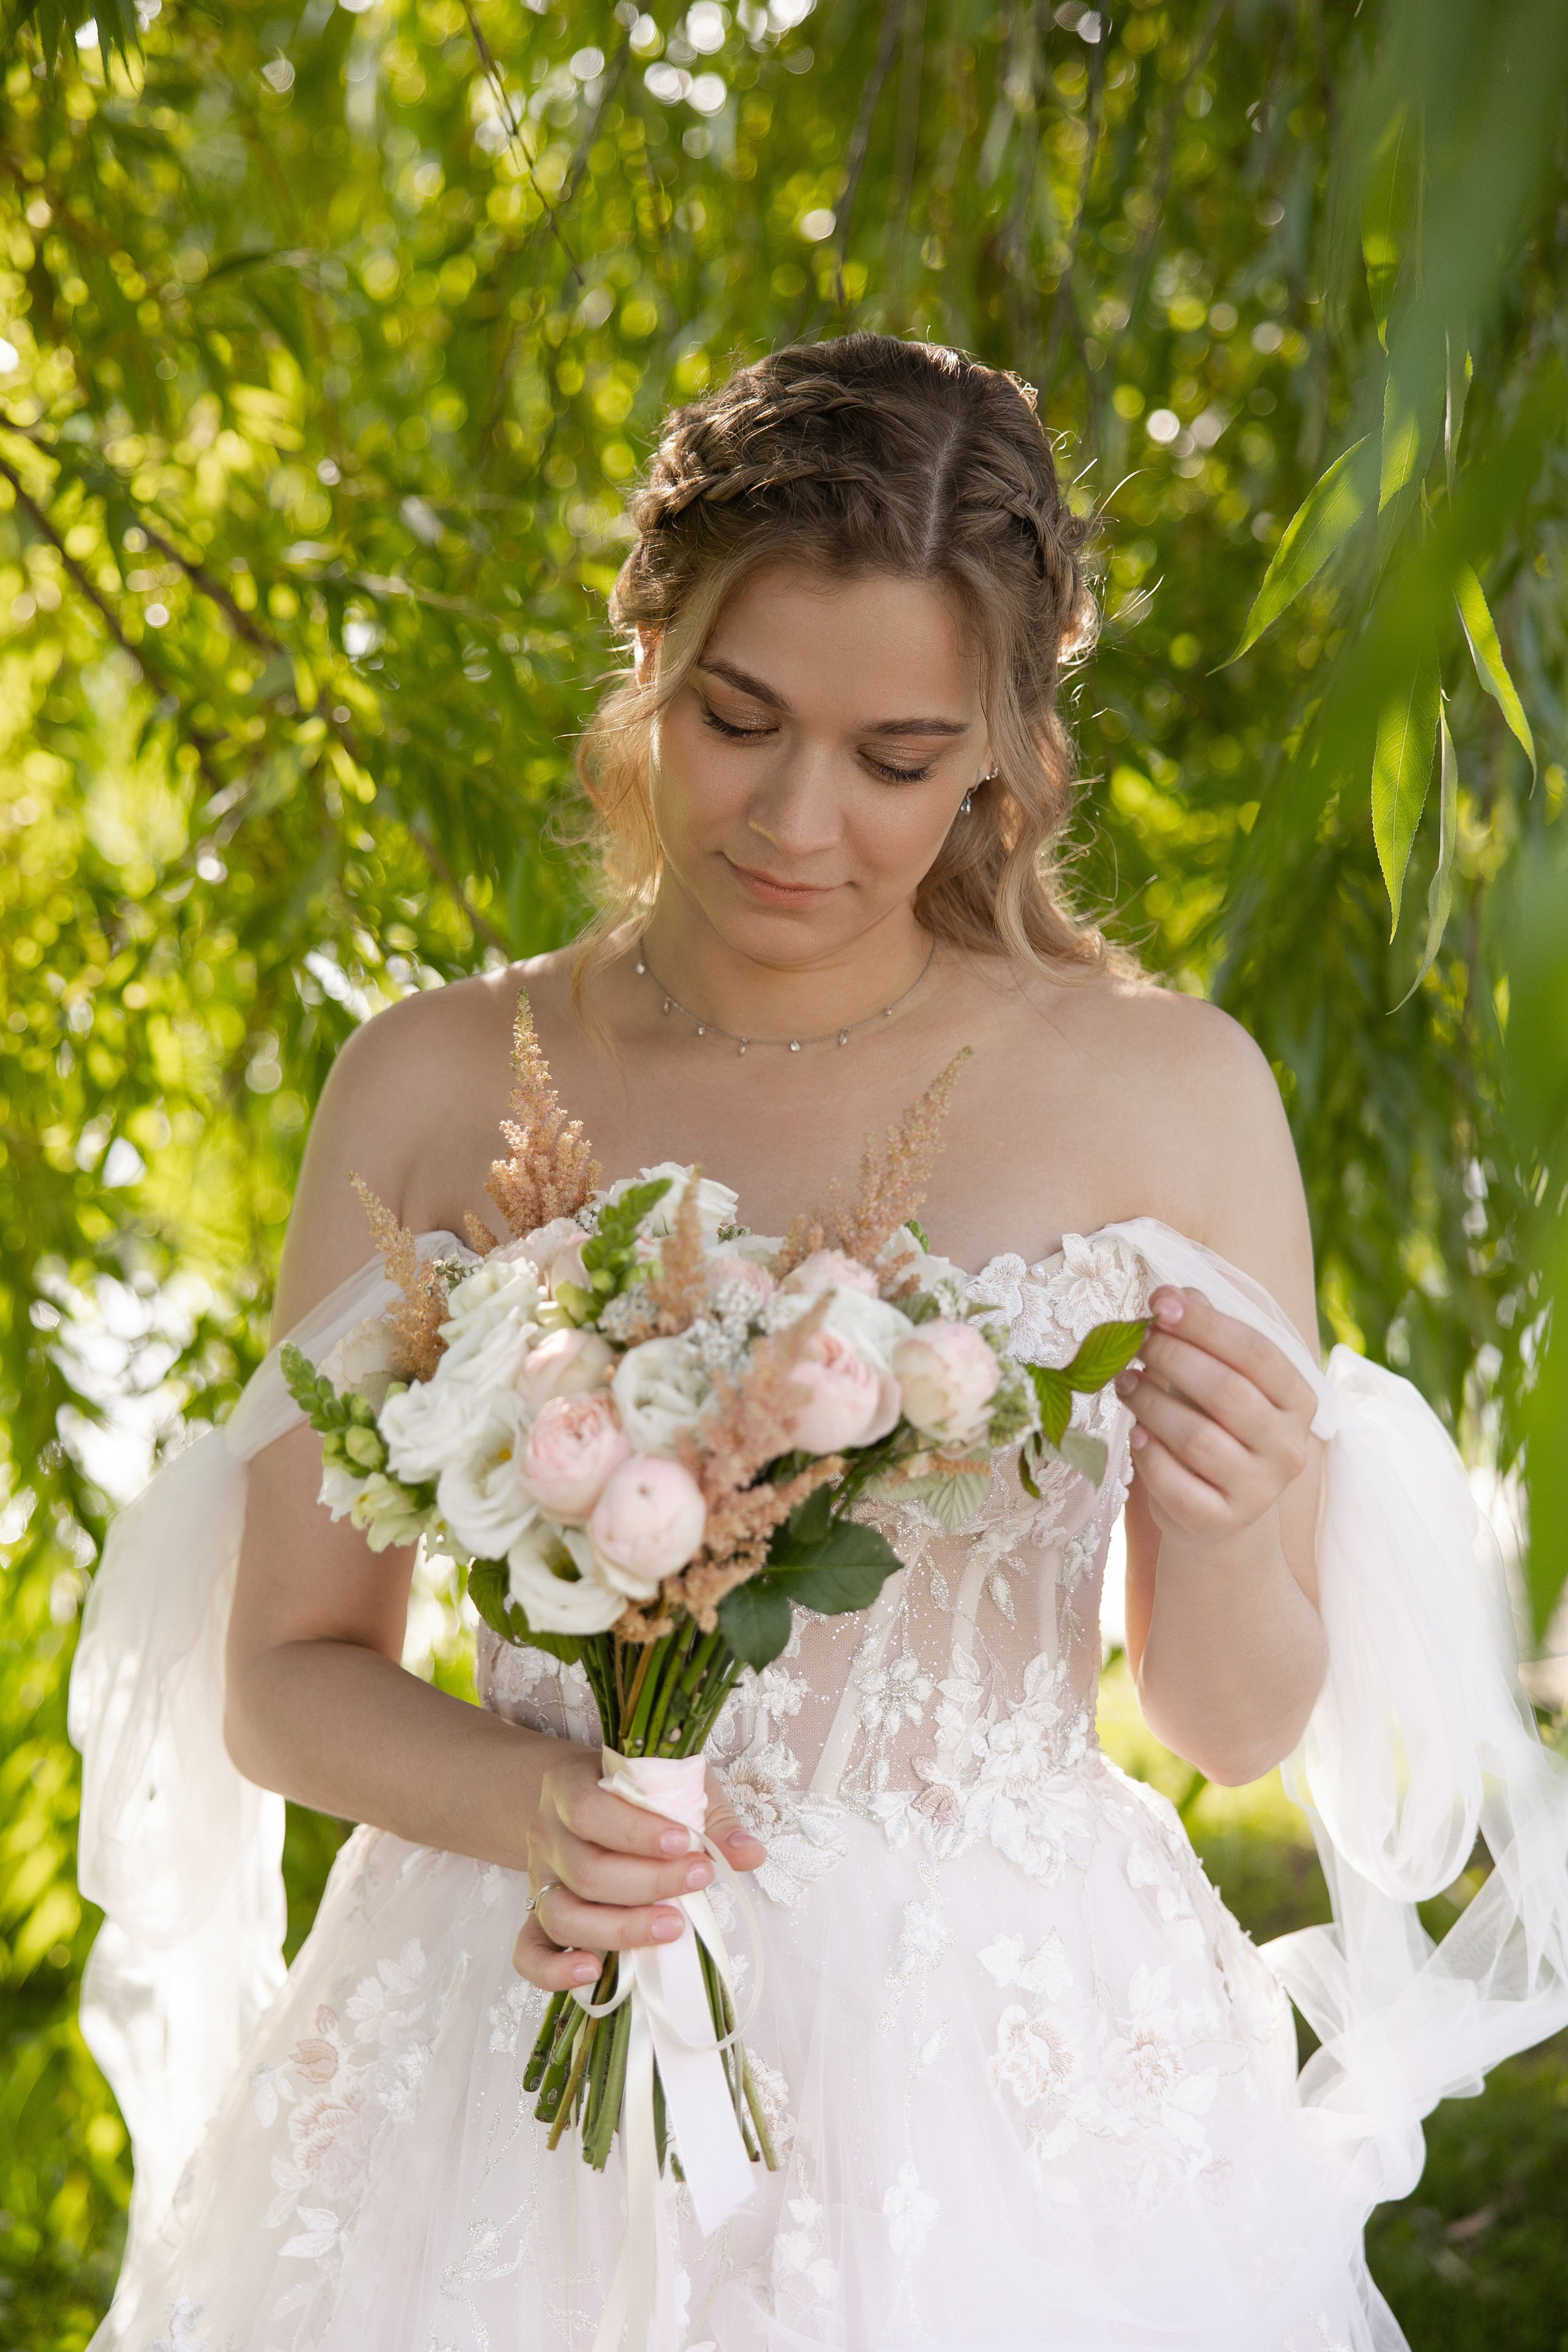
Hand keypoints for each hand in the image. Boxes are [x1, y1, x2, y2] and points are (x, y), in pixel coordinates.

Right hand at [512, 1743, 765, 1992]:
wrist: (583, 1796)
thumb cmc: (637, 1790)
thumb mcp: (673, 1782)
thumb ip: (711, 1817)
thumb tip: (750, 1854)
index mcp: (570, 1785)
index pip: (589, 1810)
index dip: (636, 1832)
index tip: (687, 1843)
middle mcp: (547, 1834)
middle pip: (585, 1871)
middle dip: (649, 1883)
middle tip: (700, 1880)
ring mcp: (540, 1879)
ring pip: (563, 1915)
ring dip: (620, 1928)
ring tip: (673, 1928)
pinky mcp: (538, 1916)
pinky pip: (529, 1952)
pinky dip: (553, 1971)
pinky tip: (592, 1973)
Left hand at [1115, 1286, 1316, 1549]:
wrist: (1216, 1515)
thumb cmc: (1215, 1429)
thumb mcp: (1219, 1379)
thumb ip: (1205, 1336)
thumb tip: (1176, 1293)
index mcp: (1297, 1401)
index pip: (1256, 1352)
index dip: (1205, 1324)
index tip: (1159, 1303)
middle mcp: (1288, 1447)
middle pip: (1227, 1391)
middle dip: (1173, 1358)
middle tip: (1135, 1342)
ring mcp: (1259, 1490)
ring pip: (1198, 1439)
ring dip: (1152, 1404)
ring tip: (1125, 1383)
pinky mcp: (1222, 1522)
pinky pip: (1178, 1485)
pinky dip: (1150, 1456)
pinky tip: (1136, 1434)